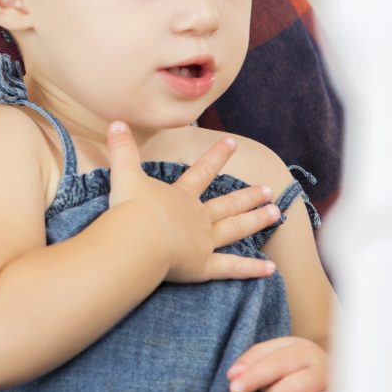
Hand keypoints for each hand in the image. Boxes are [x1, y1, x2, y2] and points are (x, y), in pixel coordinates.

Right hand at [107, 124, 280, 284]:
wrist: (137, 239)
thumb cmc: (131, 209)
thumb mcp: (124, 175)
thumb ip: (122, 150)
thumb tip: (115, 123)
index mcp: (181, 197)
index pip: (202, 172)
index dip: (217, 156)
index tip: (232, 143)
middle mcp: (198, 217)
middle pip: (227, 204)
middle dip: (248, 195)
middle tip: (268, 189)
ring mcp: (204, 242)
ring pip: (236, 229)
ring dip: (256, 221)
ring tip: (276, 214)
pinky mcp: (203, 266)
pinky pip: (232, 267)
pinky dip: (251, 269)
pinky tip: (271, 269)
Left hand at [227, 336, 328, 391]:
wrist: (323, 375)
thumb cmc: (291, 365)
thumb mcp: (272, 353)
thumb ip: (251, 360)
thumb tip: (233, 375)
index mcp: (305, 351)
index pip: (278, 363)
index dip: (254, 377)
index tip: (234, 389)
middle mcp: (324, 372)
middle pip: (295, 389)